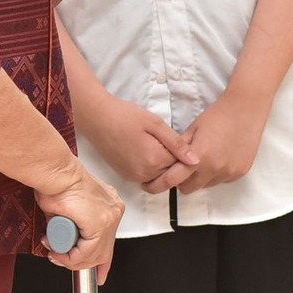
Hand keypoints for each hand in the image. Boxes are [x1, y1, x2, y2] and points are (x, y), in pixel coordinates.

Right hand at [36, 160, 123, 282]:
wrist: (55, 172)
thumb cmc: (56, 183)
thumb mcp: (66, 208)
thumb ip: (70, 226)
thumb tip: (62, 241)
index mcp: (109, 205)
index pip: (109, 240)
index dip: (102, 263)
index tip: (98, 275)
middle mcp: (113, 211)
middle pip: (103, 251)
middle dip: (79, 262)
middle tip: (59, 257)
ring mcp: (109, 217)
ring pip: (93, 255)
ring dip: (70, 258)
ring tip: (54, 250)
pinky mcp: (100, 223)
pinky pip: (85, 252)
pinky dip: (69, 257)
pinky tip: (58, 251)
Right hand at [76, 87, 198, 192]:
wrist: (97, 118)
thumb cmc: (126, 116)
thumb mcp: (155, 124)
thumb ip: (176, 144)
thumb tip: (196, 160)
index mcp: (154, 160)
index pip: (181, 163)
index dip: (181, 149)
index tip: (173, 137)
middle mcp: (145, 173)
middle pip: (170, 171)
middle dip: (171, 158)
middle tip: (162, 137)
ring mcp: (134, 176)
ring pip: (159, 175)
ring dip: (161, 163)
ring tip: (153, 142)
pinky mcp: (126, 176)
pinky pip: (146, 175)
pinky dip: (150, 165)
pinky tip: (144, 148)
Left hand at [169, 85, 270, 192]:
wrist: (246, 109)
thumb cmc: (218, 115)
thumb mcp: (193, 128)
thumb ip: (178, 148)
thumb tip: (166, 162)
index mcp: (199, 155)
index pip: (173, 179)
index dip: (160, 183)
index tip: (154, 184)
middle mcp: (214, 168)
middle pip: (188, 188)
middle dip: (182, 180)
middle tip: (183, 167)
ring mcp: (229, 172)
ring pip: (205, 185)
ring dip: (201, 177)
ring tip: (206, 158)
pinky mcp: (240, 173)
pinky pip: (221, 180)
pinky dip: (216, 174)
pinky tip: (220, 157)